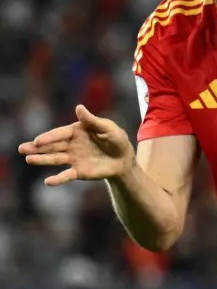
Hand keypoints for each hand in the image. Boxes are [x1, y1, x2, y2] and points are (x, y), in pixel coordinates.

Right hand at [18, 104, 134, 185]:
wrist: (124, 158)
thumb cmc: (116, 139)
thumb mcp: (107, 127)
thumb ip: (92, 120)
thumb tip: (79, 107)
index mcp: (76, 132)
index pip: (60, 134)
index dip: (49, 137)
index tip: (38, 141)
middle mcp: (71, 145)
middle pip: (52, 146)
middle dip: (37, 147)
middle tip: (22, 148)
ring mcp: (73, 158)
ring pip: (55, 159)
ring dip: (42, 159)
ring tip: (29, 159)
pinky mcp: (78, 171)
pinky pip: (66, 175)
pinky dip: (57, 179)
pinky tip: (48, 181)